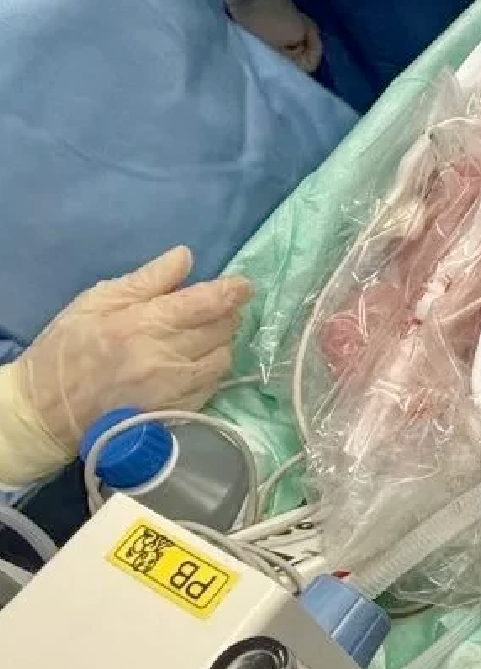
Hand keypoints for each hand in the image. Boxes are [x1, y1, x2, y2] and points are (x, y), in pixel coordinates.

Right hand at [16, 247, 252, 454]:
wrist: (49, 410)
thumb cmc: (68, 348)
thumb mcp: (96, 301)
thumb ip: (147, 280)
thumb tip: (185, 257)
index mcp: (144, 323)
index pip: (207, 303)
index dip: (233, 291)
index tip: (243, 285)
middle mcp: (166, 356)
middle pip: (222, 328)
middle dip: (227, 313)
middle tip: (216, 307)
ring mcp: (175, 388)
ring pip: (224, 357)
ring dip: (223, 341)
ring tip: (206, 333)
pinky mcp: (179, 411)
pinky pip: (214, 383)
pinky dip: (213, 367)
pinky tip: (198, 360)